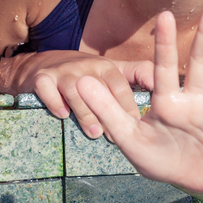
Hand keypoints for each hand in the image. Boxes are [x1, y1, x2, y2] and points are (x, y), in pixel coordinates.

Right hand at [20, 51, 153, 138]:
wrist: (40, 65)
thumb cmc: (82, 74)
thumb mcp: (109, 71)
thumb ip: (137, 74)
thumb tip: (163, 85)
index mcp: (105, 67)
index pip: (122, 85)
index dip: (130, 106)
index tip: (138, 126)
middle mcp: (85, 66)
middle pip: (101, 89)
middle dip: (111, 114)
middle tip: (116, 138)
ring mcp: (63, 71)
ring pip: (76, 90)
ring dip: (85, 112)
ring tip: (94, 133)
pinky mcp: (41, 77)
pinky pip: (47, 89)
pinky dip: (55, 102)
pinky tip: (62, 115)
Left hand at [76, 0, 202, 195]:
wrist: (189, 182)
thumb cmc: (157, 158)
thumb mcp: (128, 139)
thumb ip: (107, 110)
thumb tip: (81, 82)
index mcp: (167, 101)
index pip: (164, 67)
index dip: (166, 44)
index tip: (166, 17)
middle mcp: (194, 101)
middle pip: (201, 64)